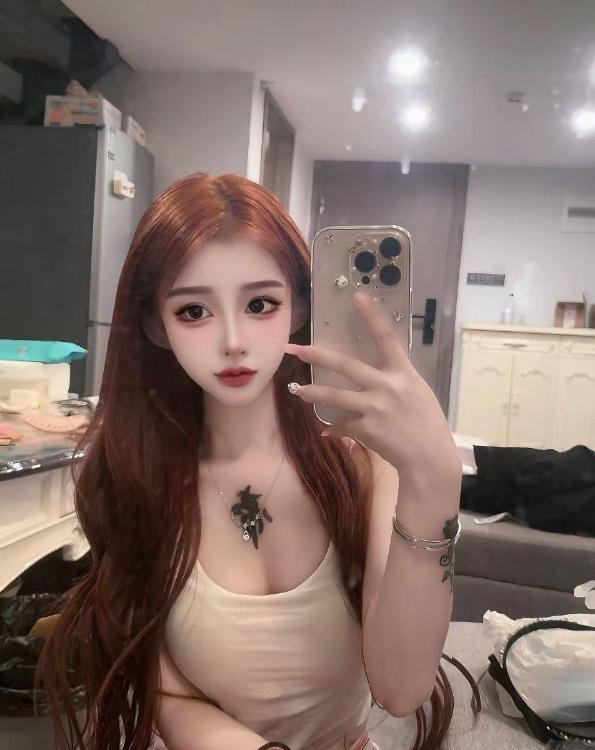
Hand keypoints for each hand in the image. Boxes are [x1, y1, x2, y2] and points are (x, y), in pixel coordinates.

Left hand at [284, 292, 460, 484]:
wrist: (429, 459)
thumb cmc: (426, 423)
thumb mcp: (417, 393)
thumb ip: (394, 382)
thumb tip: (369, 380)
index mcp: (404, 373)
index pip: (387, 338)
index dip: (372, 316)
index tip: (358, 296)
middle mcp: (387, 387)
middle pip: (346, 365)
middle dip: (318, 355)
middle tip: (295, 348)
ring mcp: (374, 408)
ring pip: (334, 396)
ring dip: (313, 392)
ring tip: (298, 390)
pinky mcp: (365, 429)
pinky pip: (341, 425)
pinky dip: (334, 428)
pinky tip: (328, 431)